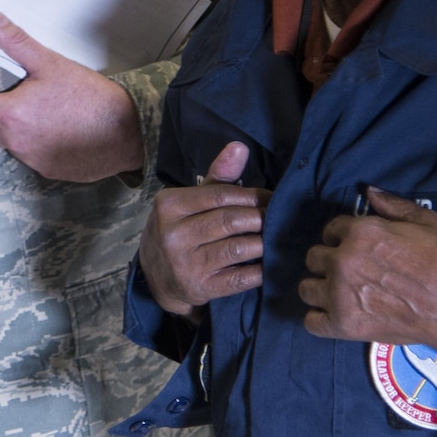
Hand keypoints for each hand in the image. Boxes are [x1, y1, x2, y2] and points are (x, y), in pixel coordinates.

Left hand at [0, 9, 142, 181]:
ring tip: (40, 110)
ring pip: (9, 141)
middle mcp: (15, 140)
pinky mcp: (48, 171)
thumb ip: (17, 43)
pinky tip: (56, 128)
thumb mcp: (51, 64)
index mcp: (11, 113)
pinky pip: (31, 154)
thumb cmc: (90, 99)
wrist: (127, 133)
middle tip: (6, 97)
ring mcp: (31, 159)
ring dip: (14, 128)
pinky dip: (37, 141)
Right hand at [137, 142, 270, 315]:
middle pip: (230, 220)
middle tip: (279, 218)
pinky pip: (239, 278)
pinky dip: (260, 270)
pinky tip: (271, 263)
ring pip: (238, 248)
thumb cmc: (180, 230)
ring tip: (277, 237)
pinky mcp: (200, 288)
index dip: (252, 196)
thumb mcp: (190, 201)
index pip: (221, 195)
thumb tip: (240, 147)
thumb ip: (218, 176)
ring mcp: (185, 264)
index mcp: (170, 206)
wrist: (157, 277)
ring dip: (264, 242)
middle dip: (261, 218)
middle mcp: (174, 235)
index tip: (273, 198)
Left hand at [299, 186, 436, 370]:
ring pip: (306, 288)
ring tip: (339, 292)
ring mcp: (340, 295)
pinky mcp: (343, 325)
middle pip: (314, 257)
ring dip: (320, 288)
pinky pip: (312, 322)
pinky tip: (336, 315)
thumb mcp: (426, 222)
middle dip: (329, 261)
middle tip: (348, 271)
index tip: (352, 247)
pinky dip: (321, 319)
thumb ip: (392, 205)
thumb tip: (369, 192)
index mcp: (361, 232)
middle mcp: (344, 261)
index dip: (342, 237)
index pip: (331, 229)